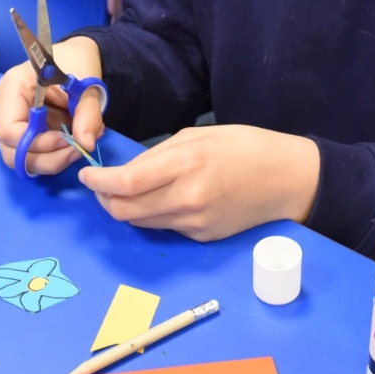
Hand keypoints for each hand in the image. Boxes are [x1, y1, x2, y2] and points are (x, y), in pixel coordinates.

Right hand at [0, 35, 105, 176]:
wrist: (75, 60)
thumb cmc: (75, 64)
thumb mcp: (88, 85)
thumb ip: (88, 114)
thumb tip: (86, 144)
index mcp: (11, 88)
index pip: (9, 131)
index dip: (39, 143)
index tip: (69, 140)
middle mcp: (0, 108)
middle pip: (12, 152)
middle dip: (49, 158)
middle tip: (79, 149)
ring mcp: (6, 122)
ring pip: (22, 160)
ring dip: (53, 160)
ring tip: (80, 146)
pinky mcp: (17, 133)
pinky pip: (30, 156)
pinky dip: (53, 157)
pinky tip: (72, 145)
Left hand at [77, 125, 319, 240]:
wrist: (287, 179)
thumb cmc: (245, 147)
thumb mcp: (197, 136)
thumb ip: (158, 156)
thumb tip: (124, 172)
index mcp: (186, 164)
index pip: (125, 183)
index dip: (98, 181)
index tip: (87, 174)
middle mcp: (187, 199)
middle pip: (124, 210)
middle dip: (104, 198)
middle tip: (101, 185)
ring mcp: (195, 222)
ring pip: (140, 222)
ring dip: (125, 208)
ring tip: (127, 190)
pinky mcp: (202, 237)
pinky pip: (164, 227)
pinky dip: (154, 214)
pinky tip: (163, 199)